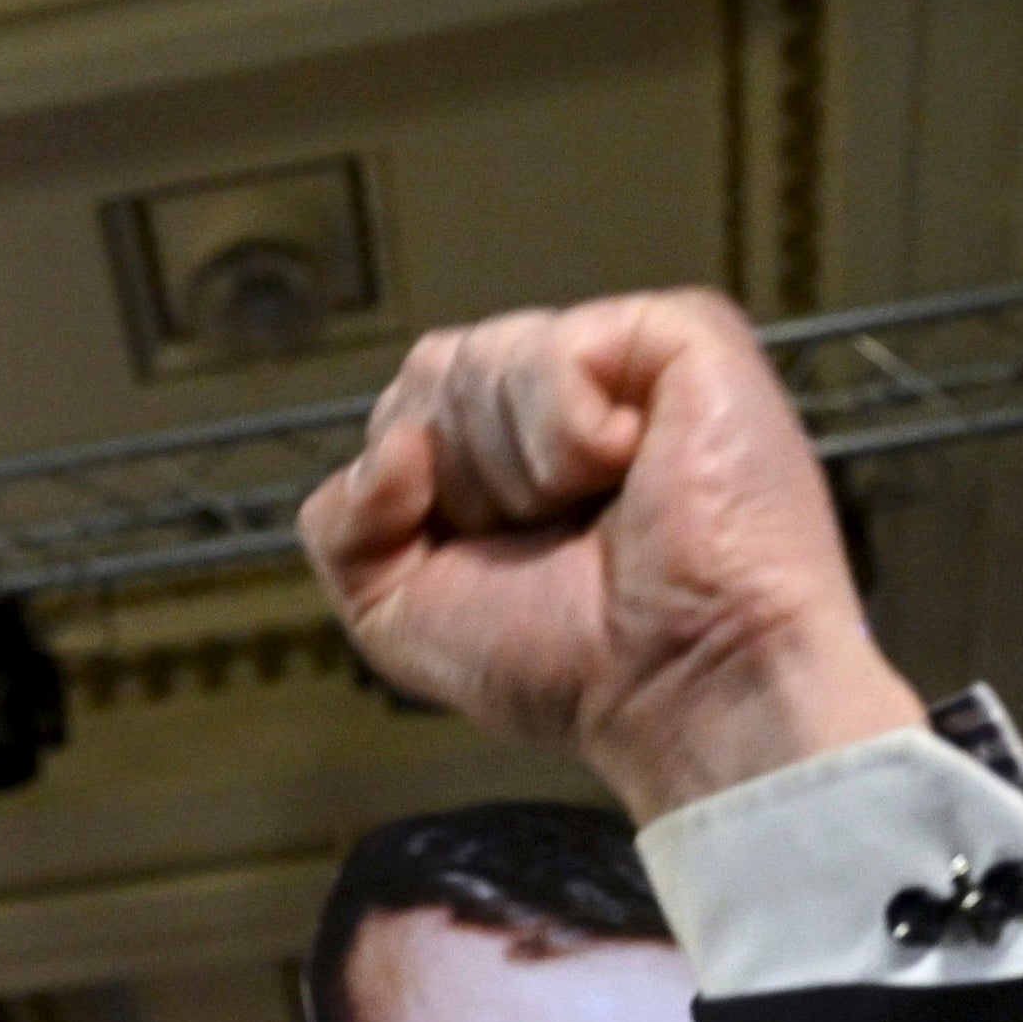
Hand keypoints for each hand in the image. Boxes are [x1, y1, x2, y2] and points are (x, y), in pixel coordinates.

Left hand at [299, 290, 922, 817]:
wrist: (677, 684)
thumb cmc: (565, 663)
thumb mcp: (394, 612)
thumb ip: (339, 524)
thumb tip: (393, 442)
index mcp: (506, 445)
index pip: (405, 402)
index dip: (414, 489)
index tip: (488, 556)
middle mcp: (564, 393)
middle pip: (433, 369)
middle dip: (463, 478)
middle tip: (548, 539)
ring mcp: (622, 361)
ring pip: (483, 357)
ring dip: (519, 469)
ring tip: (599, 512)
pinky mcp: (683, 336)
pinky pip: (559, 347)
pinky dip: (568, 432)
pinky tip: (631, 470)